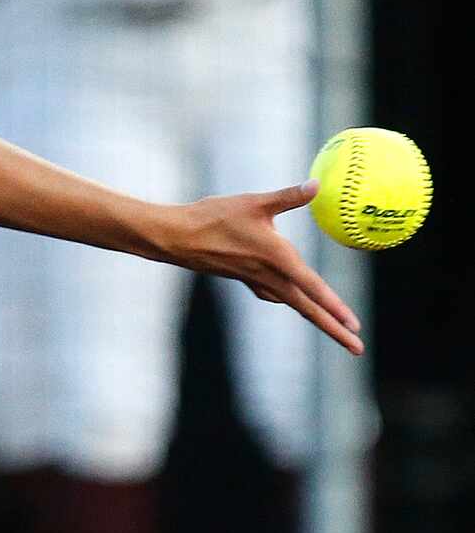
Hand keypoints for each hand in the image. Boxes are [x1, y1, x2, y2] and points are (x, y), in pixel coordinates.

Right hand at [163, 182, 363, 354]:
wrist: (175, 238)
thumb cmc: (213, 217)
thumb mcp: (254, 203)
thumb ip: (288, 196)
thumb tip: (318, 184)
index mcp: (276, 258)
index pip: (312, 288)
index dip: (335, 307)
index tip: (353, 326)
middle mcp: (268, 275)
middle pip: (307, 309)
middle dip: (334, 330)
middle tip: (357, 348)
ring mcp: (255, 280)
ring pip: (293, 304)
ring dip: (316, 318)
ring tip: (336, 329)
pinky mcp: (244, 277)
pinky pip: (273, 294)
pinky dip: (289, 300)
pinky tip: (290, 297)